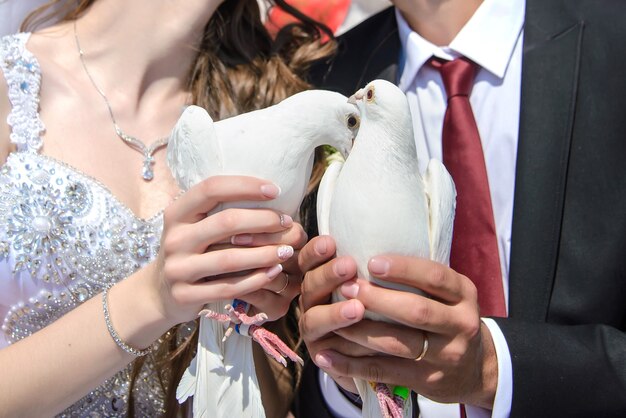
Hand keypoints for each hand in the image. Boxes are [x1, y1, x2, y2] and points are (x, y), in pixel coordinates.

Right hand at [152, 175, 305, 325]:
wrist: (159, 293)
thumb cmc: (189, 251)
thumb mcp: (193, 226)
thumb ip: (219, 212)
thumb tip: (269, 194)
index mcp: (177, 214)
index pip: (211, 189)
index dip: (245, 186)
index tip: (274, 190)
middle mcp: (175, 239)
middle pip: (226, 222)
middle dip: (263, 220)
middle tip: (288, 223)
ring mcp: (178, 269)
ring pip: (230, 259)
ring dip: (265, 254)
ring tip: (288, 250)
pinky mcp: (185, 295)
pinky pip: (228, 287)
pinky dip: (256, 279)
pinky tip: (274, 272)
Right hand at [298, 235, 368, 391]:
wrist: (378, 350)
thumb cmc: (379, 305)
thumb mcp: (374, 281)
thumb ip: (371, 264)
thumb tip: (394, 231)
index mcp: (321, 277)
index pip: (310, 260)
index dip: (315, 251)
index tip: (330, 242)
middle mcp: (313, 301)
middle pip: (310, 285)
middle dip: (328, 275)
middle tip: (349, 266)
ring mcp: (314, 329)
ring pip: (313, 319)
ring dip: (333, 313)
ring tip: (357, 308)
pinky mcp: (321, 355)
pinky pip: (326, 352)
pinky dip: (337, 351)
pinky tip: (346, 348)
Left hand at [311, 255, 498, 408]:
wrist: (475, 369)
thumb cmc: (447, 318)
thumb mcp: (449, 294)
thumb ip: (421, 278)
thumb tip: (367, 251)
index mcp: (464, 294)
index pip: (436, 277)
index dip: (404, 269)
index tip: (371, 262)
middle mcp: (461, 324)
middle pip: (416, 311)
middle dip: (377, 299)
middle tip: (347, 288)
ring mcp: (446, 356)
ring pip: (397, 344)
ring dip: (360, 331)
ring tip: (333, 320)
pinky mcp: (428, 381)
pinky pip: (385, 372)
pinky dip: (352, 365)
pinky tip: (328, 356)